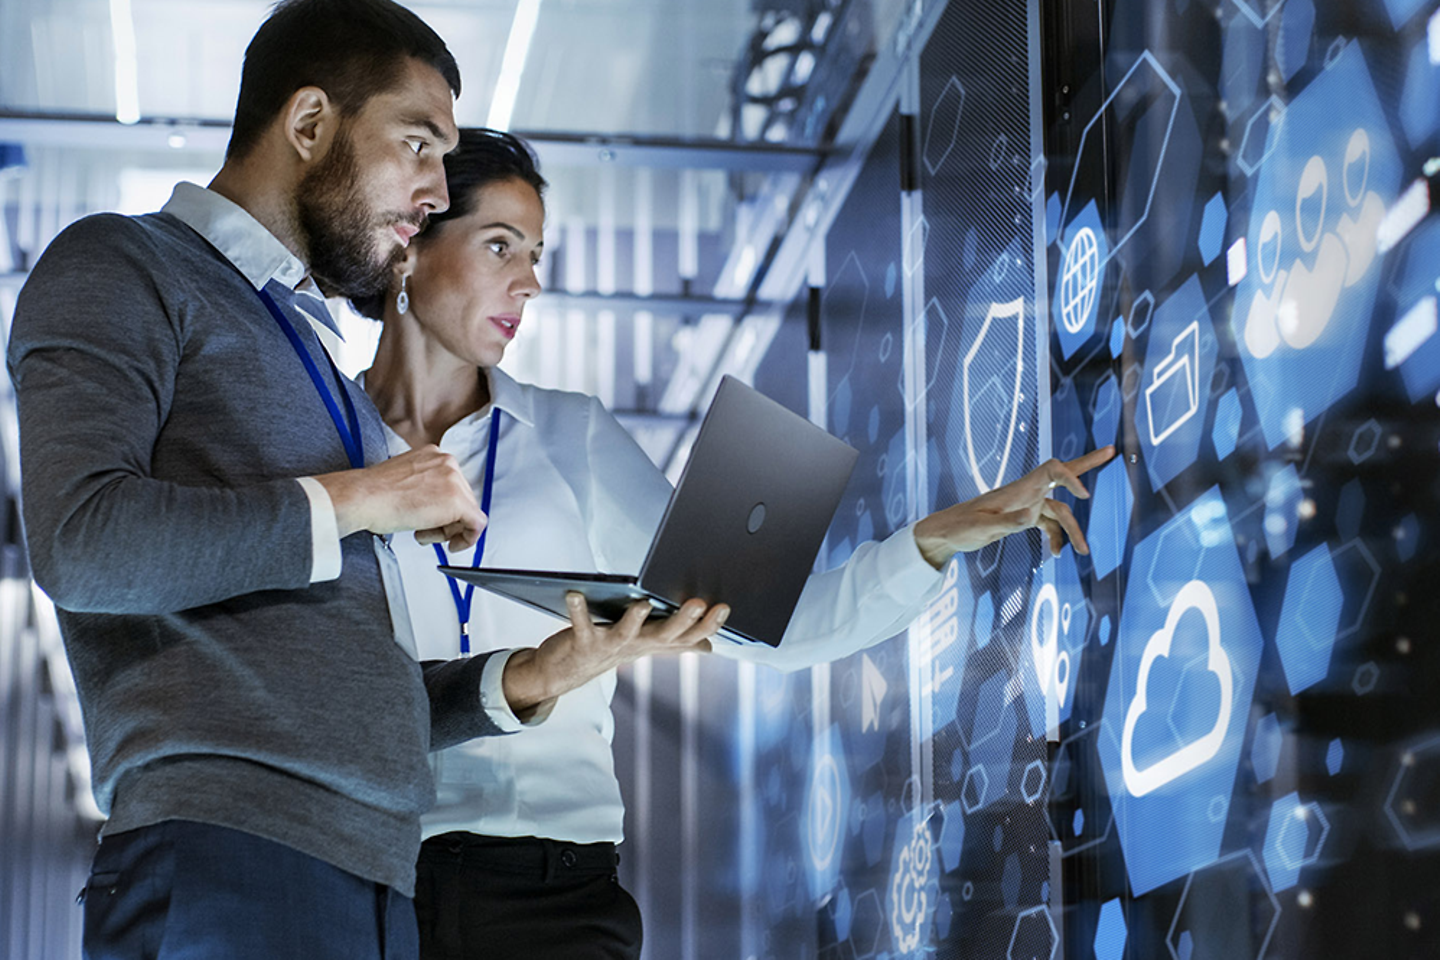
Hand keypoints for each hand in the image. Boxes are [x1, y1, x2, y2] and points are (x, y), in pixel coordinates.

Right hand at [312, 445, 484, 551]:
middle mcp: (448, 463)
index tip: (435, 520)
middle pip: (463, 499)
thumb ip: (425, 487)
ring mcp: (455, 480)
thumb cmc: (373, 494)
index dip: (444, 509)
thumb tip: (435, 505)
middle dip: (447, 521)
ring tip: (423, 532)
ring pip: (468, 512)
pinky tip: (451, 545)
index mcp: (434, 455)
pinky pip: (477, 524)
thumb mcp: (405, 481)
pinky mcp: (458, 501)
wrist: (363, 497)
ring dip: (448, 530)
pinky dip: (467, 539)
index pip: (452, 486)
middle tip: (427, 530)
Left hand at [501, 593, 729, 718]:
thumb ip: (676, 642)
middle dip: (682, 621)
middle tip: (698, 603)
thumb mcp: (646, 645)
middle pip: (664, 635)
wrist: (565, 673)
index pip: (688, 636)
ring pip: (626, 634)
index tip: (724, 607)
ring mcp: (609, 646)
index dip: (707, 625)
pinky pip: (580, 624)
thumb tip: (709, 646)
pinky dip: (577, 609)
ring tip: (642, 603)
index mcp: (653, 642)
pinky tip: (574, 593)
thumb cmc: (609, 650)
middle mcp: (636, 646)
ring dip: (634, 620)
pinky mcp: (583, 642)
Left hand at [912, 446, 1115, 566]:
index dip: (1070, 477)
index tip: (1084, 496)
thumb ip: (1008, 523)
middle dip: (1087, 464)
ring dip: (1073, 530)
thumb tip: (1031, 518)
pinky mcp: (1023, 517)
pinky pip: (1048, 524)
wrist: (946, 532)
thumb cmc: (961, 527)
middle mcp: (1026, 492)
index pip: (1051, 470)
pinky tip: (1055, 554)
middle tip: (1112, 450)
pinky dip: (1055, 537)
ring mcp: (1026, 504)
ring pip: (1059, 511)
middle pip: (1062, 474)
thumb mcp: (982, 529)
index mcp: (1018, 489)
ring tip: (1084, 552)